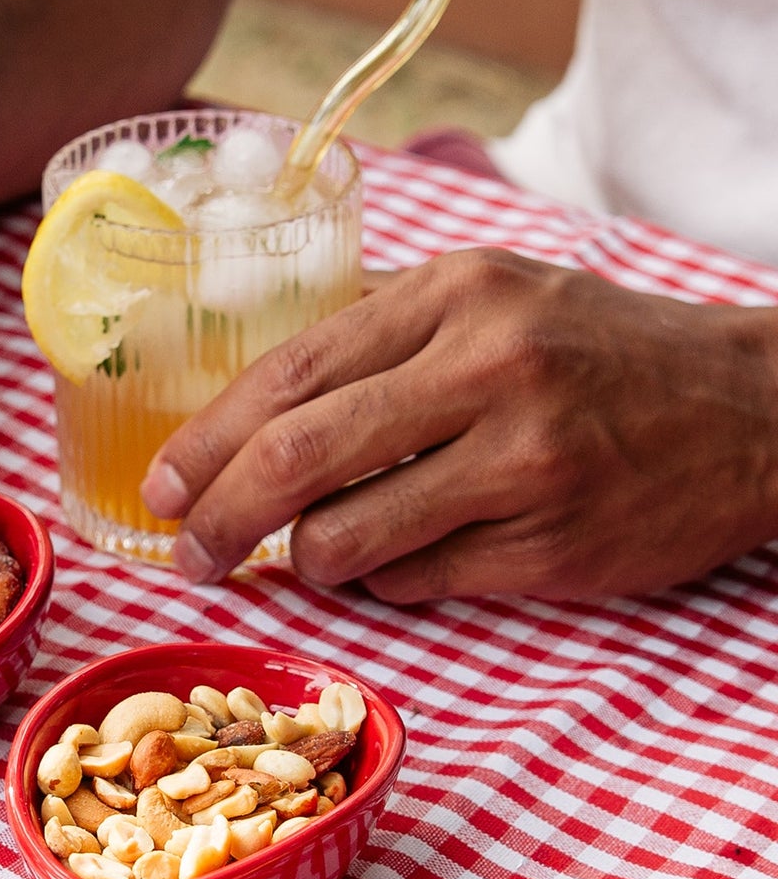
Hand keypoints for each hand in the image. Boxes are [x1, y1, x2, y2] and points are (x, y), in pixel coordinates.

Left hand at [141, 249, 777, 601]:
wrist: (759, 408)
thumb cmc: (598, 354)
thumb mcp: (493, 302)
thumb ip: (377, 345)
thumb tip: (243, 423)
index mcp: (458, 295)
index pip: (289, 374)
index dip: (206, 440)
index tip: (161, 485)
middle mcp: (490, 369)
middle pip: (297, 456)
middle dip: (218, 516)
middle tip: (185, 553)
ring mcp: (525, 463)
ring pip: (347, 538)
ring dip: (306, 560)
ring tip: (314, 552)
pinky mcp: (552, 546)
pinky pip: (414, 583)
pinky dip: (387, 581)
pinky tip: (406, 558)